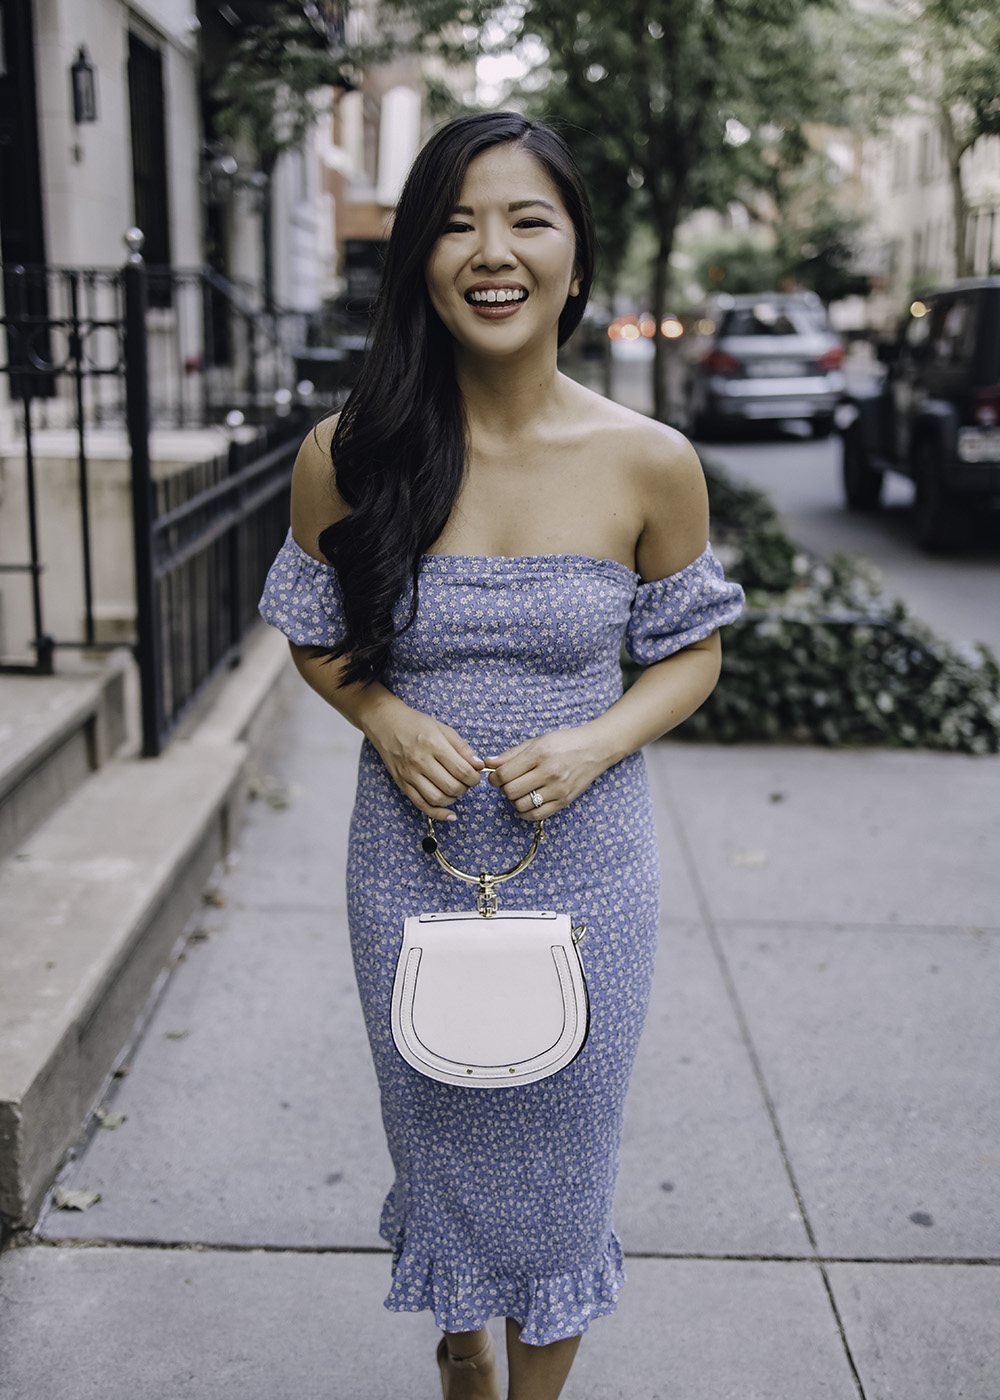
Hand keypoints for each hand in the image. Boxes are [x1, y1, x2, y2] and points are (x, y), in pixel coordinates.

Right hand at [363, 698, 482, 820]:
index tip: (475, 775)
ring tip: (455, 789)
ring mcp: (409, 774)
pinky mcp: (402, 783)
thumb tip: (479, 766)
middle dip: (465, 788)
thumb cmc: (416, 724)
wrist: (387, 724)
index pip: (462, 770)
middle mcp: (420, 761)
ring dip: (453, 799)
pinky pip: (421, 804)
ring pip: (438, 799)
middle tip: (466, 781)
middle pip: (451, 787)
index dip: (474, 777)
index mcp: (434, 745)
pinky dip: (438, 813)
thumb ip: (463, 748)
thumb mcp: (443, 729)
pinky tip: (449, 814)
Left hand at [484, 726, 606, 820]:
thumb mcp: (537, 741)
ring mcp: (558, 789)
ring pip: (522, 805)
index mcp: (540, 754)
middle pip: (511, 791)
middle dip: (504, 788)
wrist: (595, 749)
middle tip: (508, 783)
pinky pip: (537, 815)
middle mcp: (549, 772)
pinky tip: (525, 803)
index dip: (494, 778)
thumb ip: (511, 754)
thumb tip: (488, 763)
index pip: (505, 774)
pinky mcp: (564, 801)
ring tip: (519, 791)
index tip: (495, 777)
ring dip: (514, 800)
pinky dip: (525, 812)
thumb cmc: (564, 742)